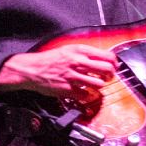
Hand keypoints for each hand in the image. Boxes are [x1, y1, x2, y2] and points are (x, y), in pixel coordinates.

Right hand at [0, 45, 117, 98]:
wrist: (31, 69)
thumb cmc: (49, 59)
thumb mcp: (68, 50)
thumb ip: (84, 53)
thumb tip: (100, 58)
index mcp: (79, 50)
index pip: (107, 56)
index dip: (114, 63)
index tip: (114, 67)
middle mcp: (78, 62)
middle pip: (106, 69)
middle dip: (111, 75)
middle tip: (108, 77)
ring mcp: (73, 76)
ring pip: (98, 83)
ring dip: (99, 86)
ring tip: (95, 85)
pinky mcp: (68, 89)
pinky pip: (86, 95)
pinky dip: (88, 95)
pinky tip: (84, 93)